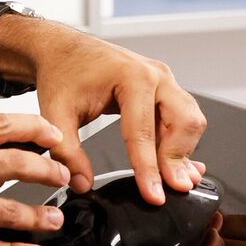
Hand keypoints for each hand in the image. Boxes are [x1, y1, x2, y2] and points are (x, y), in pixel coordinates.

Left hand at [0, 15, 207, 204]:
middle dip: (177, 159)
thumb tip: (81, 182)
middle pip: (183, 123)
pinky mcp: (164, 89)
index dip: (150, 169)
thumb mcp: (55, 112)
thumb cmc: (63, 72)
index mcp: (131, 77)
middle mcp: (155, 75)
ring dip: (183, 151)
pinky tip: (175, 164)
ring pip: (190, 121)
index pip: (145, 132)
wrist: (64, 50)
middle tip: (170, 188)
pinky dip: (181, 142)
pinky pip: (183, 118)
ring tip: (173, 179)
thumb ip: (67, 151)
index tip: (154, 195)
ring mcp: (164, 80)